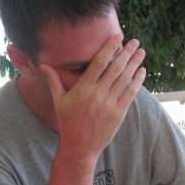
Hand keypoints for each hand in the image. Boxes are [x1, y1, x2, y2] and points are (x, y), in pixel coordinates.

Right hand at [41, 35, 145, 157]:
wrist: (79, 147)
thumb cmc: (68, 123)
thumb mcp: (59, 102)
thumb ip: (53, 81)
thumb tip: (43, 66)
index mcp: (83, 88)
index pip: (99, 62)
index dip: (110, 48)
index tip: (118, 37)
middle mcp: (97, 93)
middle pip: (115, 67)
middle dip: (127, 53)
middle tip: (135, 41)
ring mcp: (109, 104)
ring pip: (125, 79)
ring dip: (134, 64)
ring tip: (141, 52)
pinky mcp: (119, 113)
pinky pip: (130, 93)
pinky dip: (137, 81)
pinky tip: (142, 72)